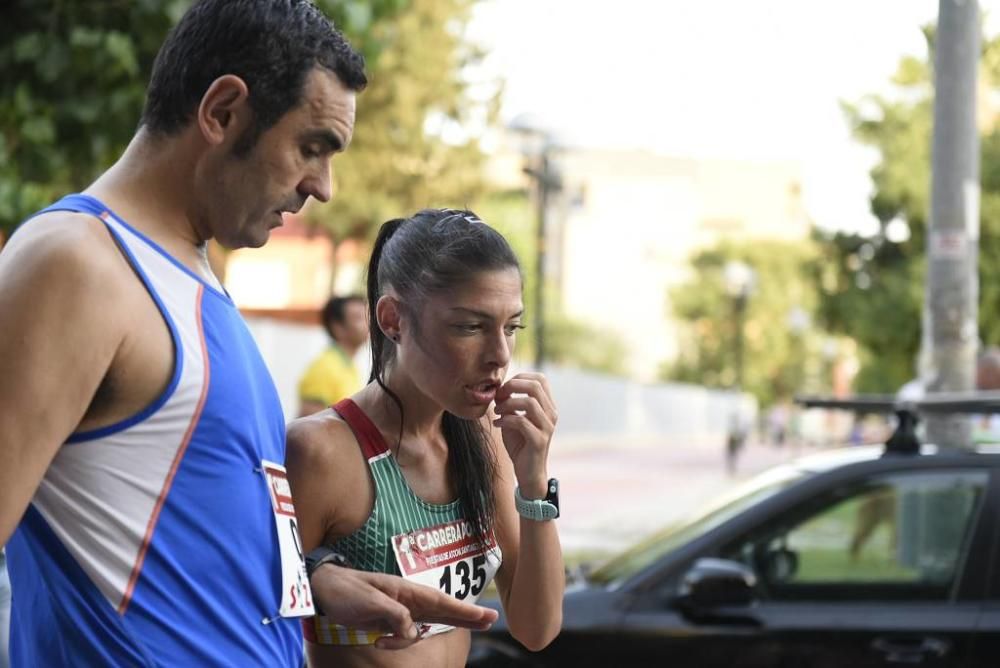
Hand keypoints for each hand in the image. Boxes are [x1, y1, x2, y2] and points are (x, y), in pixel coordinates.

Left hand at [310, 564, 497, 649]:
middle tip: (491, 620)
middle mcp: (408, 599)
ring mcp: (402, 610)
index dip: (465, 610)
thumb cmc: (346, 590)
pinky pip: (405, 635)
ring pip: (426, 624)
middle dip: (467, 616)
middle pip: (444, 609)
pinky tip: (377, 642)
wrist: (325, 591)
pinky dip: (395, 643)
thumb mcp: (368, 603)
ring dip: (410, 640)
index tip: (487, 615)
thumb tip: (412, 631)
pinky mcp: (392, 620)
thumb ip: (394, 615)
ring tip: (379, 641)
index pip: (440, 601)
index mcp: (406, 590)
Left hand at [492, 372, 557, 496]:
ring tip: (497, 411)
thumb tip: (500, 389)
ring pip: (529, 403)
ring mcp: (547, 427)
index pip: (540, 379)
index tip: (504, 388)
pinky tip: (497, 424)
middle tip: (498, 396)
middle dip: (512, 386)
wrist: (528, 472)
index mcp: (548, 406)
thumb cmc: (520, 444)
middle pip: (535, 386)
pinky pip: (521, 422)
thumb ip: (510, 404)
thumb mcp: (514, 419)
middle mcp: (551, 414)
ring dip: (507, 404)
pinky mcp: (539, 441)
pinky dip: (505, 420)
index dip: (520, 378)